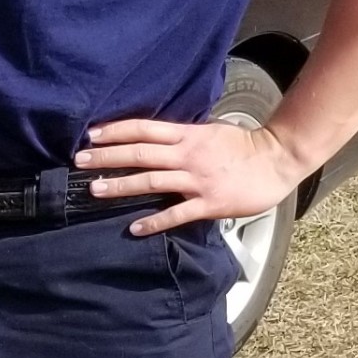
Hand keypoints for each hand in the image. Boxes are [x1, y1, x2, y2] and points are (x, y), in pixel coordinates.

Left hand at [76, 118, 307, 234]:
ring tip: (94, 189)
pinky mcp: (210, 203)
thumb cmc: (243, 147)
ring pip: (152, 181)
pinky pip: (177, 213)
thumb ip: (181, 137)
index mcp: (188, 136)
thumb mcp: (209, 133)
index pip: (145, 129)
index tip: (91, 135)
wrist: (278, 160)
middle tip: (79, 160)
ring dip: (121, 186)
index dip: (116, 131)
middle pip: (140, 153)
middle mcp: (188, 156)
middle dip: (107, 157)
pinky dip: (154, 221)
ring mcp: (198, 180)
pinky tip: (134, 227)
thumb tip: (152, 140)